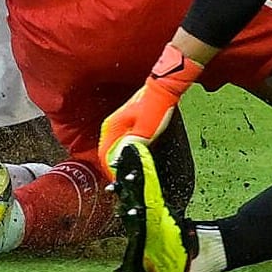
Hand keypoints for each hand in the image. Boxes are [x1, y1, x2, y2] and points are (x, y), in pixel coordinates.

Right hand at [99, 44, 202, 178]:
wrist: (165, 87)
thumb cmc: (157, 104)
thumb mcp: (146, 128)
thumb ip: (134, 146)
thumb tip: (122, 163)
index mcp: (112, 129)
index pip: (105, 158)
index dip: (114, 173)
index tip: (123, 184)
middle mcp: (113, 128)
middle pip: (110, 156)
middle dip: (118, 170)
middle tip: (129, 182)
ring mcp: (121, 126)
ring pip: (118, 151)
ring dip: (124, 163)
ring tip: (134, 174)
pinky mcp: (130, 125)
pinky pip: (126, 145)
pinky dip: (131, 154)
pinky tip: (140, 159)